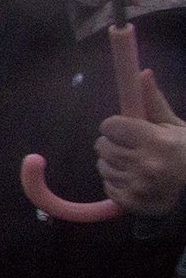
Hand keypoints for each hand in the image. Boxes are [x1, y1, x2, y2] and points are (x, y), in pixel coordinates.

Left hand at [98, 71, 185, 218]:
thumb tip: (141, 73)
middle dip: (113, 144)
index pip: (110, 126)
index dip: (115, 126)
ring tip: (135, 165)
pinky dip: (116, 183)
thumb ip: (154, 103)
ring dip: (113, 164)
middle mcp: (146, 164)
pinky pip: (107, 187)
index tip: (124, 129)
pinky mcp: (133, 204)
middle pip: (102, 146)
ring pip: (102, 166)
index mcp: (157, 141)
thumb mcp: (175, 126)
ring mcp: (139, 186)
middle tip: (131, 148)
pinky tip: (135, 180)